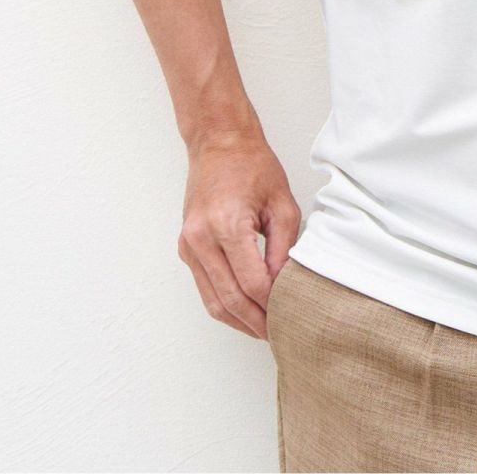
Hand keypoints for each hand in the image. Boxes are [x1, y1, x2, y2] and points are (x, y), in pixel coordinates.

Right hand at [177, 132, 301, 339]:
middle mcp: (201, 239)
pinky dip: (224, 304)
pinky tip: (246, 311)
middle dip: (256, 322)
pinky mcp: (185, 248)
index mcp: (226, 225)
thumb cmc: (253, 166)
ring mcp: (189, 245)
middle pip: (229, 298)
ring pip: (212, 300)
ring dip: (238, 320)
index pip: (252, 282)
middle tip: (280, 335)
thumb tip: (284, 287)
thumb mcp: (282, 204)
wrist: (219, 143)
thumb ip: (284, 249)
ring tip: (264, 330)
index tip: (291, 314)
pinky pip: (204, 287)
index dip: (273, 304)